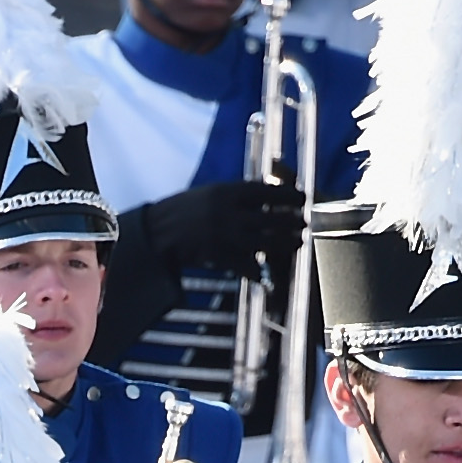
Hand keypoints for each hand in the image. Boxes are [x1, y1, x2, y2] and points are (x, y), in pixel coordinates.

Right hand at [128, 179, 306, 278]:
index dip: (288, 195)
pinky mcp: (218, 256)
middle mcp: (228, 212)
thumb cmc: (185, 209)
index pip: (266, 191)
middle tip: (304, 223)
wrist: (157, 231)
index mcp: (227, 192)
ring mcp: (224, 235)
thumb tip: (267, 194)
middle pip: (270, 218)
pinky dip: (256, 269)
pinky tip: (265, 271)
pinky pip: (244, 264)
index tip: (302, 198)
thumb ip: (238, 195)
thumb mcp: (212, 192)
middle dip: (291, 222)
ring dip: (284, 243)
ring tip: (297, 242)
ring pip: (264, 242)